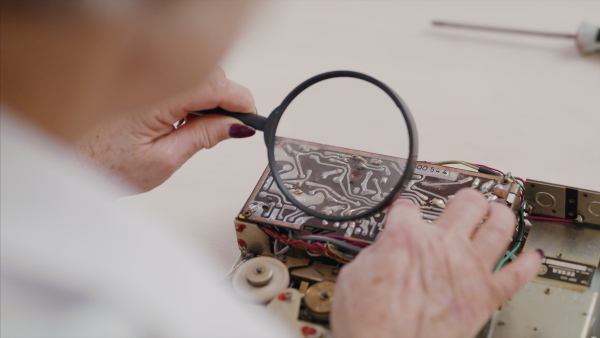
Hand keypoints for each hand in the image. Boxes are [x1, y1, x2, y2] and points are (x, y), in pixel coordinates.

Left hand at [75, 68, 255, 192]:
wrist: (76, 161)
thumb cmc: (110, 165)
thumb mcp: (165, 160)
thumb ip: (203, 137)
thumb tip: (235, 126)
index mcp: (156, 101)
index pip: (211, 86)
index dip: (238, 99)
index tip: (252, 117)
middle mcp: (152, 85)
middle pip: (208, 74)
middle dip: (228, 97)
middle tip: (232, 128)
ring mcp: (149, 83)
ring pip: (198, 76)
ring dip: (213, 97)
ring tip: (208, 128)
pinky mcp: (148, 86)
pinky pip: (184, 81)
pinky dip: (198, 97)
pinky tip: (192, 119)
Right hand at [331, 189, 541, 337]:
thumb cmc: (369, 320)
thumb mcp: (355, 274)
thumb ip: (377, 253)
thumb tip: (383, 251)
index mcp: (406, 237)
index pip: (409, 207)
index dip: (406, 207)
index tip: (408, 211)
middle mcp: (441, 245)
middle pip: (467, 204)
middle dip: (467, 198)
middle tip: (467, 200)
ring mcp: (468, 268)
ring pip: (499, 227)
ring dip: (501, 214)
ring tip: (501, 211)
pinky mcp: (485, 296)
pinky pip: (517, 275)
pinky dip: (528, 264)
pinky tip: (533, 258)